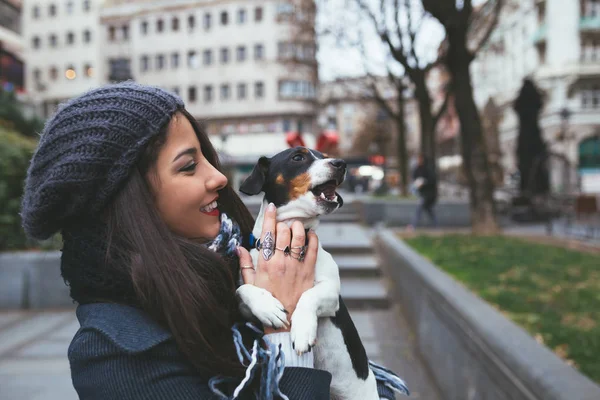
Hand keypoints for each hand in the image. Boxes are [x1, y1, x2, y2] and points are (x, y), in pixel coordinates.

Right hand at [238, 203, 317, 332]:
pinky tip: (310, 235)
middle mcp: (281, 262)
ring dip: (298, 227)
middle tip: (284, 223)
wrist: (284, 320)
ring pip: (299, 237)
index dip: (270, 217)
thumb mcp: (250, 285)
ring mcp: (296, 266)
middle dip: (284, 223)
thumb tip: (240, 247)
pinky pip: (313, 249)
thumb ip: (245, 265)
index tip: (272, 207)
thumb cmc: (266, 302)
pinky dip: (313, 238)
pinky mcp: (309, 271)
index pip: (268, 234)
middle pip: (284, 232)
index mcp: (265, 264)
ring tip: (296, 226)